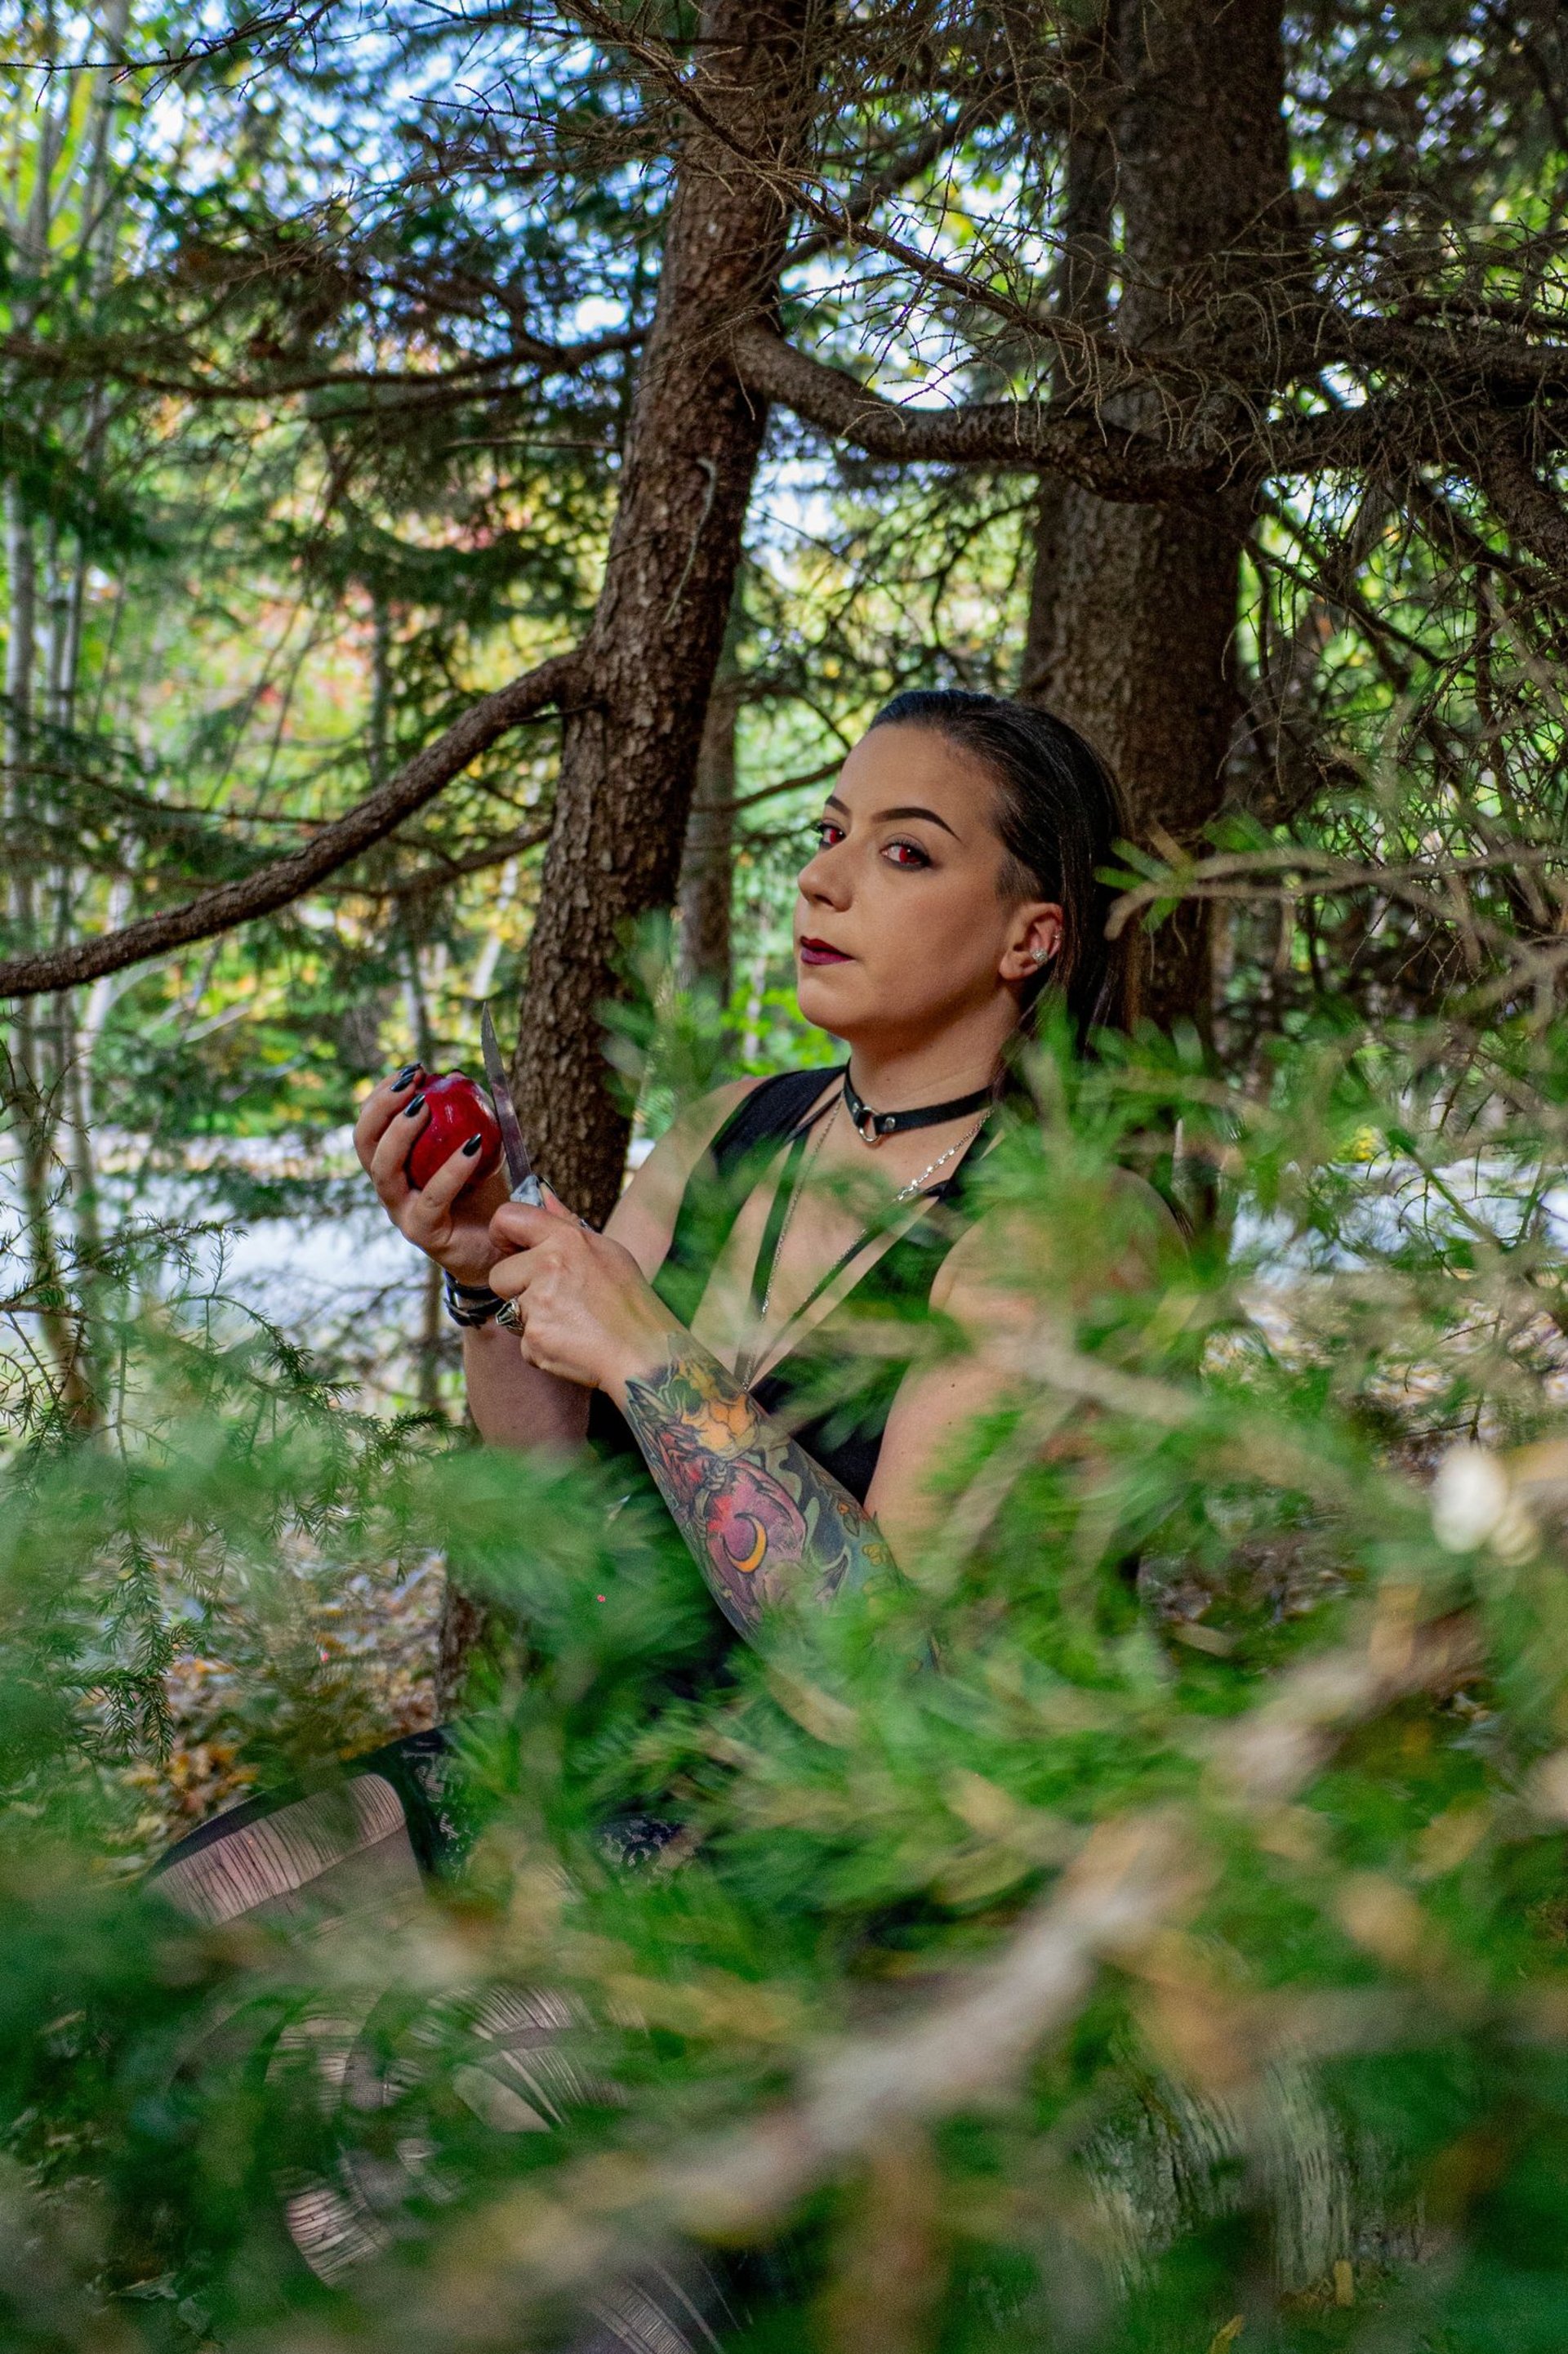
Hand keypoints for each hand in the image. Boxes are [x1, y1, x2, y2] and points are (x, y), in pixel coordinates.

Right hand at [353, 1064, 509, 1285]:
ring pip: (384, 1172)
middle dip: (381, 1106)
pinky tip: (473, 1147)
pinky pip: (432, 1198)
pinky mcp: (424, 1233)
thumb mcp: (477, 1147)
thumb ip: (465, 1115)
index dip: (383, 1094)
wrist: (503, 1245)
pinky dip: (451, 1170)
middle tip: (411, 1082)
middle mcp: (390, 1188)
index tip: (412, 1069)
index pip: (373, 1124)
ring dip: (400, 1134)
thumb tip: (456, 1074)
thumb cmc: (486, 1194)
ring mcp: (402, 1212)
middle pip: (365, 1144)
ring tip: (424, 1106)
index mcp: (395, 1165)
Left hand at [487, 1197, 681, 1393]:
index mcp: (567, 1239)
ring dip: (532, 1320)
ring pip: (510, 1311)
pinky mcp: (534, 1338)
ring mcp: (539, 1304)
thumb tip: (543, 1195)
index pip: (508, 1217)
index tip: (510, 1248)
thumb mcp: (608, 1252)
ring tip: (570, 1323)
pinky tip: (572, 1343)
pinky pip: (523, 1341)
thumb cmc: (631, 1303)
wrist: (645, 1355)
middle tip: (555, 1300)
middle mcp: (548, 1266)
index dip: (501, 1233)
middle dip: (517, 1289)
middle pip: (499, 1275)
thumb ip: (567, 1225)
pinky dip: (542, 1346)